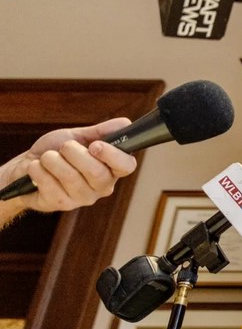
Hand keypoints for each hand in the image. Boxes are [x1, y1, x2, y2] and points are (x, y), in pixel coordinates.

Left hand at [0, 118, 136, 219]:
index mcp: (111, 169)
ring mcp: (82, 198)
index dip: (113, 155)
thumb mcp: (79, 136)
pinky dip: (38, 170)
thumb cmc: (56, 151)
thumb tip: (124, 123)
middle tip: (64, 147)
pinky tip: (37, 169)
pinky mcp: (61, 204)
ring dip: (52, 160)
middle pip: (98, 172)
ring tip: (46, 157)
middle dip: (74, 153)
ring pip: (71, 177)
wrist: (27, 166)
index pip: (126, 166)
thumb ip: (102, 131)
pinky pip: (50, 184)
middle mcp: (102, 187)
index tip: (95, 145)